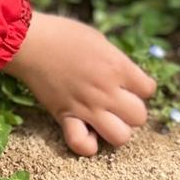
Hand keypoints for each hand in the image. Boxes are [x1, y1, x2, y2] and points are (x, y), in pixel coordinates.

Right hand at [3, 11, 155, 155]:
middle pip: (140, 117)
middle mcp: (107, 91)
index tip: (128, 83)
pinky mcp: (66, 117)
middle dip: (131, 110)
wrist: (29, 42)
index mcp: (117, 67)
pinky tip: (86, 131)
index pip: (149, 89)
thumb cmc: (63, 33)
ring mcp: (87, 107)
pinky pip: (83, 145)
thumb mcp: (99, 40)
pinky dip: (87, 143)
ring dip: (116, 129)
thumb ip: (116, 62)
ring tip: (105, 118)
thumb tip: (125, 78)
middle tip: (116, 101)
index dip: (140, 87)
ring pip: (121, 137)